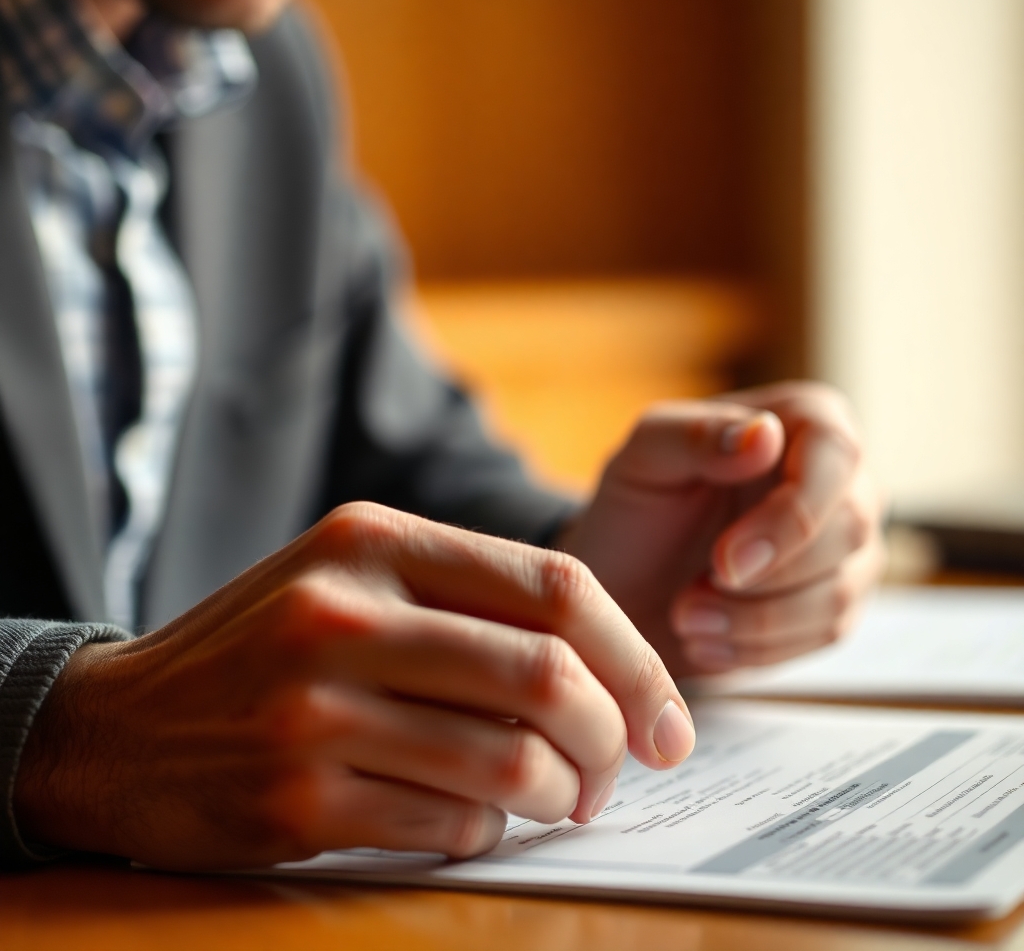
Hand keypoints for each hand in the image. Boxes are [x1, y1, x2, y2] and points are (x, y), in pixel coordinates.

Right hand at [13, 503, 691, 869]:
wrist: (119, 727)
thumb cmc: (267, 648)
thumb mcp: (354, 579)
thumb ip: (469, 603)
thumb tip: (608, 672)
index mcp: (374, 539)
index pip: (555, 583)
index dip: (636, 654)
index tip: (667, 716)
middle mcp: (344, 611)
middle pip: (547, 674)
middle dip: (613, 735)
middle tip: (619, 769)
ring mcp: (315, 709)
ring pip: (511, 761)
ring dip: (563, 794)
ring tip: (560, 799)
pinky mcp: (296, 802)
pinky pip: (451, 824)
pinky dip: (489, 829)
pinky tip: (472, 816)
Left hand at [560, 382, 885, 676]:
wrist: (625, 580)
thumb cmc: (635, 505)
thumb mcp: (643, 458)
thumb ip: (696, 436)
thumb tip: (764, 435)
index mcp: (804, 419)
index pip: (834, 453)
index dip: (790, 515)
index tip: (725, 563)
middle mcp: (842, 479)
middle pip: (848, 529)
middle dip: (766, 581)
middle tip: (687, 603)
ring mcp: (848, 546)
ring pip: (840, 593)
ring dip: (755, 623)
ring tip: (685, 619)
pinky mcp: (838, 603)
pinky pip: (826, 635)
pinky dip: (759, 648)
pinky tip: (705, 640)